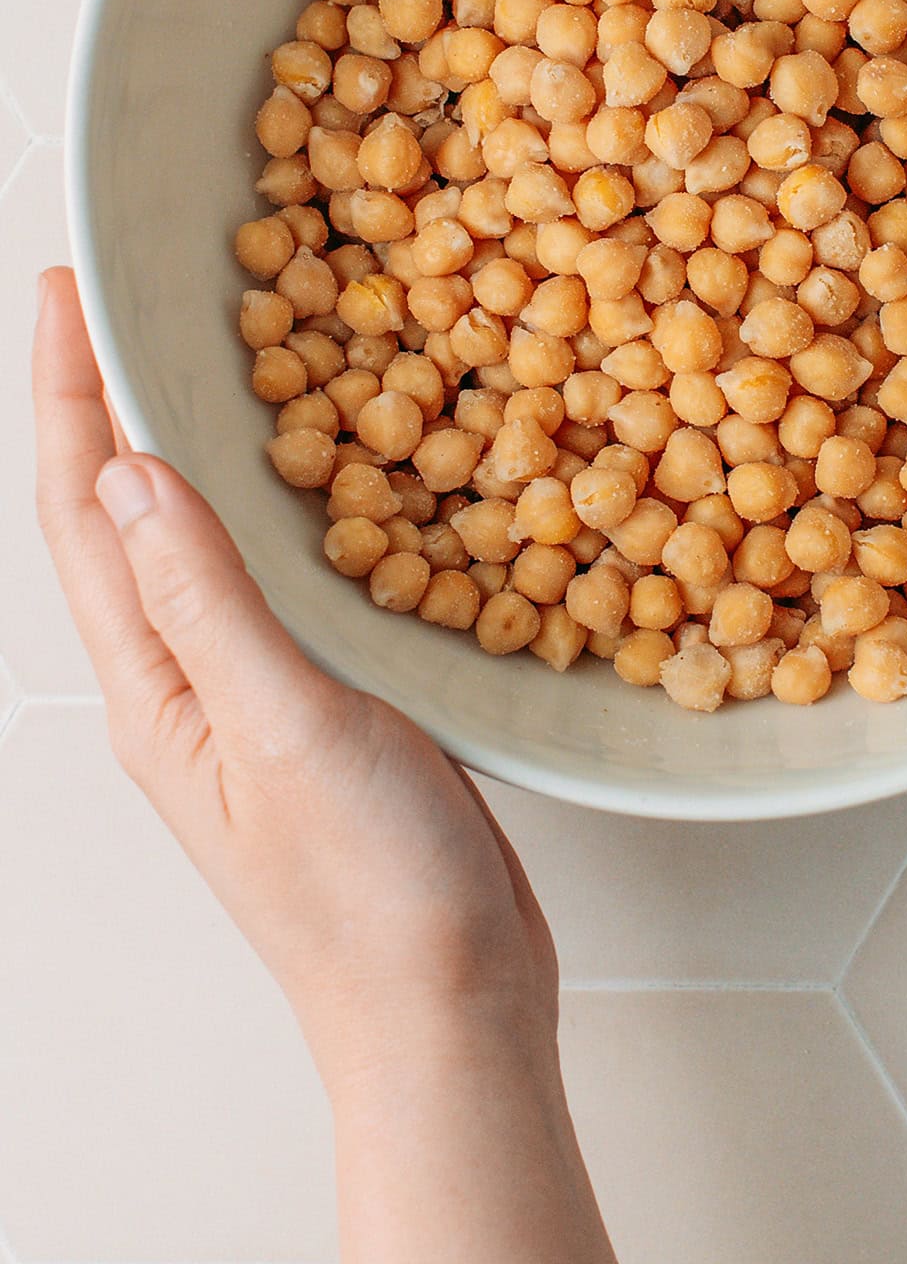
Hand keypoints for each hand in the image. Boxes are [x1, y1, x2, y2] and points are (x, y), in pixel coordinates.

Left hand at [33, 268, 615, 1263]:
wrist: (450, 1004)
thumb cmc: (367, 894)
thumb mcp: (282, 730)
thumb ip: (207, 600)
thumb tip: (128, 471)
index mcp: (157, 694)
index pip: (84, 518)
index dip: (67, 398)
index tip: (65, 294)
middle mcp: (185, 690)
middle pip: (118, 524)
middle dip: (102, 408)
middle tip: (115, 306)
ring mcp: (249, 702)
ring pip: (192, 548)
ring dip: (178, 450)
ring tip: (192, 365)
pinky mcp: (318, 710)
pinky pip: (266, 583)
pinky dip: (265, 510)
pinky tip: (308, 483)